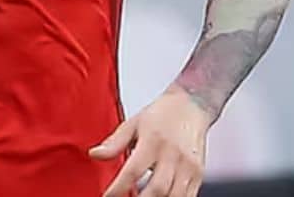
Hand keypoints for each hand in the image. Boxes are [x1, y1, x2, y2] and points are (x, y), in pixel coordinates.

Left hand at [89, 84, 214, 196]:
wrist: (191, 105)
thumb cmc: (162, 114)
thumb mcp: (133, 123)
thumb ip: (114, 142)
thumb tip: (94, 154)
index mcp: (153, 141)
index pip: (133, 171)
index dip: (119, 188)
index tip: (108, 196)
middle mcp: (172, 155)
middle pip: (157, 189)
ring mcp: (188, 166)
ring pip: (174, 196)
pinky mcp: (199, 173)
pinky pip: (188, 196)